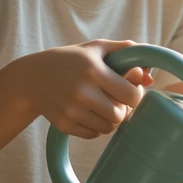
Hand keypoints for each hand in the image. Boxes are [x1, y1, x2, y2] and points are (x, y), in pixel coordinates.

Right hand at [19, 39, 153, 138]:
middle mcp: (82, 92)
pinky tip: (88, 112)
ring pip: (108, 127)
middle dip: (122, 108)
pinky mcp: (63, 125)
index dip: (135, 94)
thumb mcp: (98, 48)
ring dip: (109, 118)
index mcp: (93, 70)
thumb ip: (128, 53)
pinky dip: (95, 126)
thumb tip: (150, 76)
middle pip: (121, 115)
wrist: (32, 78)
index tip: (128, 88)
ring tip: (101, 104)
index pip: (132, 95)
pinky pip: (93, 134)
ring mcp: (71, 111)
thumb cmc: (72, 60)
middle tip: (115, 98)